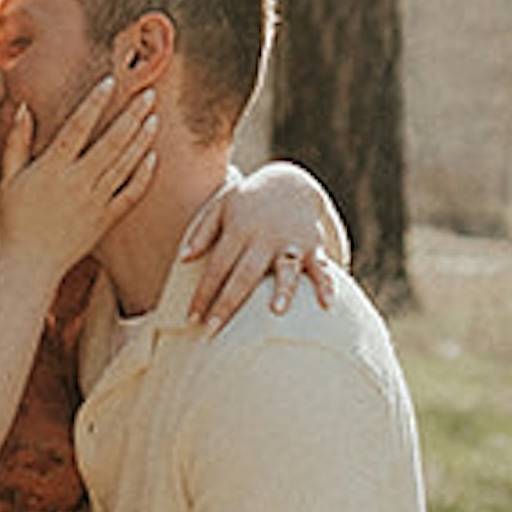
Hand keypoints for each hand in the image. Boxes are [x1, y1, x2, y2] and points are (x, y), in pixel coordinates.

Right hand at [0, 67, 155, 285]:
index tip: (111, 81)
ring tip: (154, 118)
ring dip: (141, 140)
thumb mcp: (8, 176)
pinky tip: (152, 158)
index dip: (95, 102)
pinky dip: (143, 177)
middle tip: (148, 94)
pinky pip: (129, 195)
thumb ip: (17, 141)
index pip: (78, 127)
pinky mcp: (105, 221)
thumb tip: (24, 107)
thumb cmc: (14, 218)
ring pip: (124, 165)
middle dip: (131, 115)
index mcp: (51, 168)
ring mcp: (94, 202)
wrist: (28, 264)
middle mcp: (76, 182)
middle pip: (110, 142)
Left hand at [178, 161, 341, 326]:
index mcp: (239, 229)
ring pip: (286, 269)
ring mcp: (290, 242)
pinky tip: (328, 304)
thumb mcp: (222, 206)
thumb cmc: (249, 200)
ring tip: (276, 312)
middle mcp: (264, 237)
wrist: (291, 180)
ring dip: (282, 290)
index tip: (191, 318)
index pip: (218, 266)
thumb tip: (182, 258)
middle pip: (245, 275)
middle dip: (228, 303)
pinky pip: (321, 267)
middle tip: (212, 330)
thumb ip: (202, 232)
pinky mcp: (313, 246)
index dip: (204, 292)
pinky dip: (327, 285)